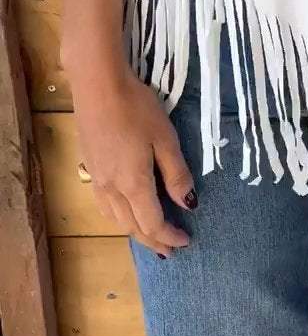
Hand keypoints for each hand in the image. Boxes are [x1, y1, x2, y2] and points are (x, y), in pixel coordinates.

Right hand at [70, 61, 195, 256]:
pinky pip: (105, 206)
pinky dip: (119, 218)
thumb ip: (176, 174)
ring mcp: (97, 179)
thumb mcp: (165, 138)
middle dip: (154, 240)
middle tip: (171, 250)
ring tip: (151, 236)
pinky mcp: (90, 167)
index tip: (186, 242)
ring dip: (135, 232)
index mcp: (133, 184)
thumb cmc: (136, 108)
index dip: (170, 236)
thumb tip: (188, 204)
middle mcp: (111, 189)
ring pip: (116, 219)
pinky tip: (125, 212)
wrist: (98, 86)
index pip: (153, 223)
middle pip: (133, 227)